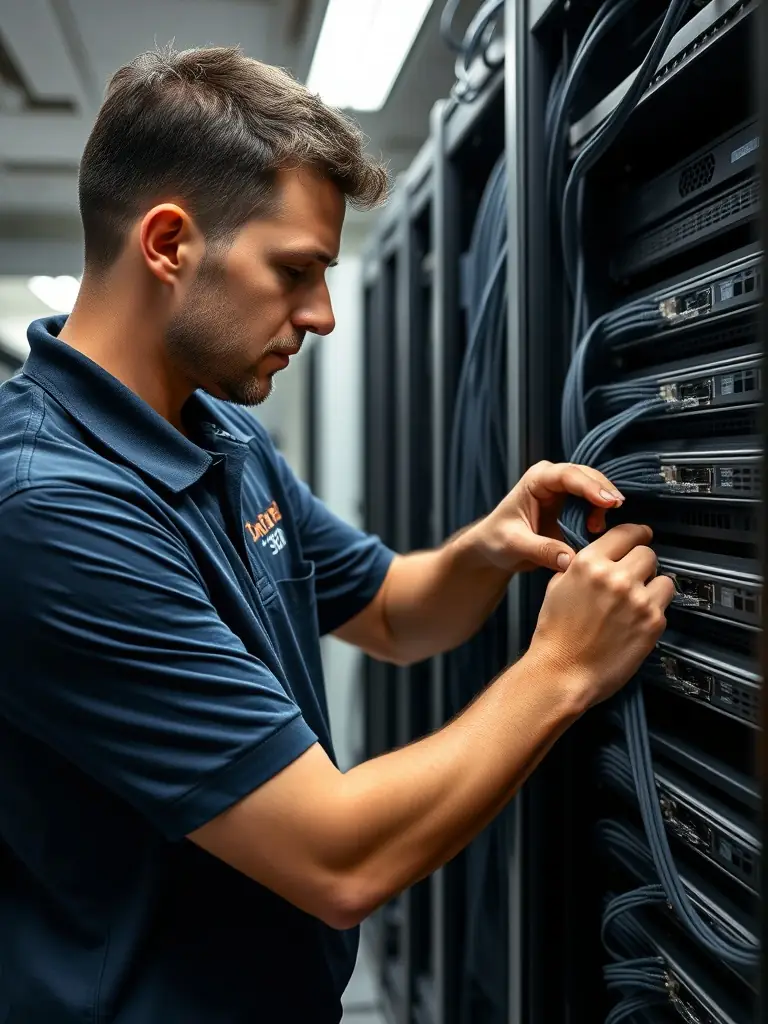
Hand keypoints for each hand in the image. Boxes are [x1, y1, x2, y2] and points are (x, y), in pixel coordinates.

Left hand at [472, 460, 624, 574]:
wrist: (494, 548)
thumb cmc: (497, 540)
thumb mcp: (514, 545)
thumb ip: (542, 551)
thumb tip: (572, 559)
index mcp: (536, 480)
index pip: (567, 475)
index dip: (590, 486)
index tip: (608, 501)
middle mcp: (552, 480)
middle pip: (587, 476)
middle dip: (603, 491)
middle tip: (617, 508)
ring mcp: (564, 492)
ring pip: (594, 488)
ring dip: (603, 504)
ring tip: (598, 528)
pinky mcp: (572, 507)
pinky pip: (593, 505)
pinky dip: (600, 515)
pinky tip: (598, 530)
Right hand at [527, 523, 674, 709]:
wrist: (562, 673)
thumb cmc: (556, 637)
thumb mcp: (557, 587)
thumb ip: (580, 566)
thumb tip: (599, 556)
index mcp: (589, 564)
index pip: (626, 532)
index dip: (637, 534)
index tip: (641, 536)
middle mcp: (615, 577)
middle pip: (648, 553)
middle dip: (641, 564)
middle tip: (633, 578)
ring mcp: (637, 599)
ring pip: (664, 578)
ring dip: (653, 586)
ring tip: (636, 601)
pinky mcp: (652, 622)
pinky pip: (665, 605)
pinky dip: (654, 610)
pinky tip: (635, 621)